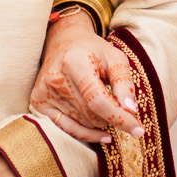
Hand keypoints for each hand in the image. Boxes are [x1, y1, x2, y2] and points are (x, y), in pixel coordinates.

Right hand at [31, 9, 141, 141]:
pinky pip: (66, 128)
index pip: (98, 100)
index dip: (119, 117)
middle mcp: (55, 78)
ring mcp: (44, 91)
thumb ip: (125, 83)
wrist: (64, 42)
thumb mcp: (115, 58)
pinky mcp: (38, 102)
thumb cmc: (94, 51)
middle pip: (91, 114)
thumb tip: (130, 110)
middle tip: (121, 109)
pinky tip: (102, 134)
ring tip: (104, 106)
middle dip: (112, 117)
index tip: (138, 129)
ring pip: (82, 123)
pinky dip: (86, 134)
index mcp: (75, 62)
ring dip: (100, 122)